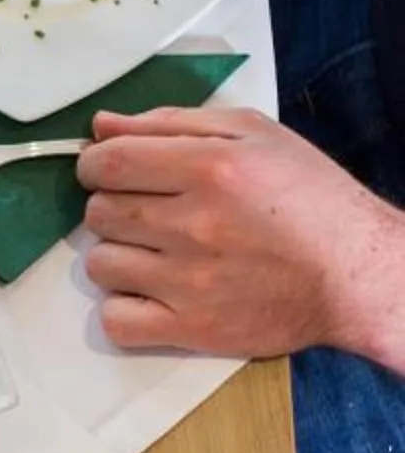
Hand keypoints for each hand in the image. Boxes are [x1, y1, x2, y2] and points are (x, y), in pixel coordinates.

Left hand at [77, 104, 404, 363]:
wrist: (356, 274)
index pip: (107, 161)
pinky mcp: (192, 329)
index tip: (112, 171)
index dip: (96, 163)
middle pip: (99, 211)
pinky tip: (153, 293)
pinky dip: (124, 308)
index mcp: (211, 167)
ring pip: (100, 264)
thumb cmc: (311, 199)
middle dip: (114, 206)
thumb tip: (101, 125)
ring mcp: (190, 281)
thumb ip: (173, 122)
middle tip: (153, 212)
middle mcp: (195, 223)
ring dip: (119, 255)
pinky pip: (116, 320)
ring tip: (159, 253)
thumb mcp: (255, 134)